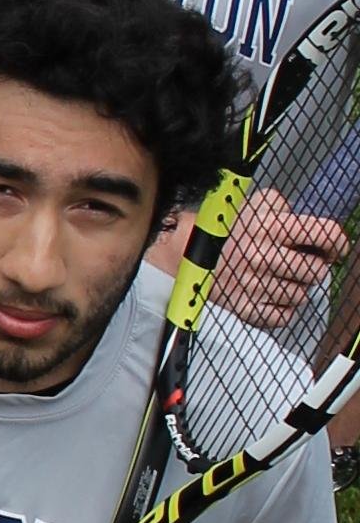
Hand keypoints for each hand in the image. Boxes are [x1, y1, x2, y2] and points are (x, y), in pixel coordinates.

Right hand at [211, 189, 346, 329]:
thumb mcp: (255, 205)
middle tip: (299, 264)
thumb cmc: (227, 229)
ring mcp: (253, 285)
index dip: (337, 243)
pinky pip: (283, 317)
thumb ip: (287, 209)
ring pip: (302, 296)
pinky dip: (281, 309)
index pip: (327, 235)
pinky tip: (269, 295)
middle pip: (318, 272)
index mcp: (269, 227)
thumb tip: (319, 231)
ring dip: (295, 289)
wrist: (184, 254)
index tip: (333, 249)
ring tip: (278, 279)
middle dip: (313, 268)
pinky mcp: (244, 309)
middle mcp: (262, 257)